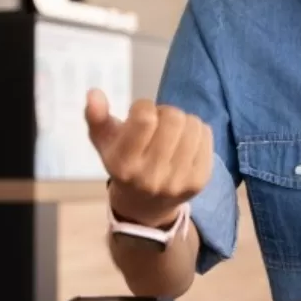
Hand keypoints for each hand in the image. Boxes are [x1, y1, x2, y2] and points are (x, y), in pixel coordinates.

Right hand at [85, 89, 213, 227]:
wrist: (145, 207)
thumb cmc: (124, 165)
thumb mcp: (104, 142)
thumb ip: (96, 117)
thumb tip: (94, 93)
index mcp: (124, 165)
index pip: (145, 117)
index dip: (144, 106)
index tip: (140, 115)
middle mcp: (151, 176)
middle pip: (173, 118)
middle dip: (165, 112)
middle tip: (158, 123)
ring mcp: (178, 180)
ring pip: (192, 124)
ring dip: (183, 120)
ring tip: (172, 132)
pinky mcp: (200, 180)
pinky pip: (206, 135)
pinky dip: (197, 130)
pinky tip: (185, 142)